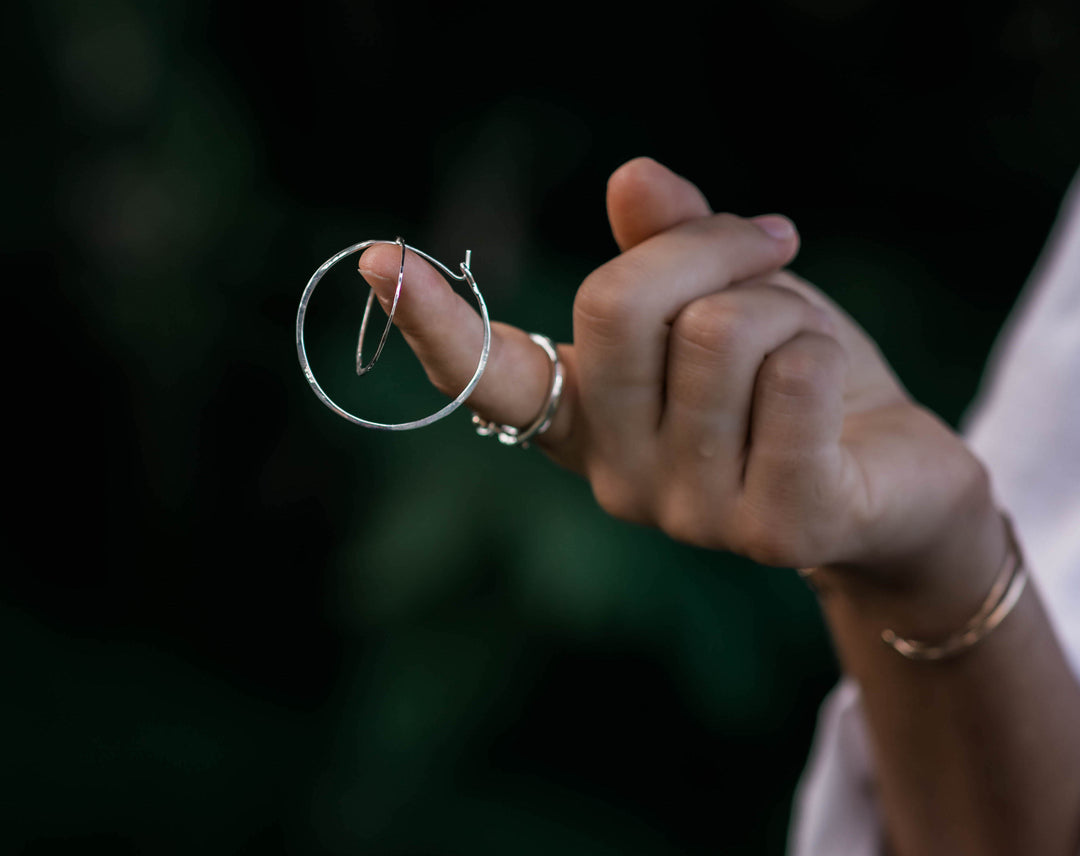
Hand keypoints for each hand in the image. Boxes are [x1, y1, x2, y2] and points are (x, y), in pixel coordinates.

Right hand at [358, 158, 996, 599]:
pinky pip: (791, 381)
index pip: (492, 376)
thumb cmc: (797, 384)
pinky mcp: (774, 530)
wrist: (897, 485)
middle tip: (770, 240)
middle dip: (709, 244)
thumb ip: (673, 245)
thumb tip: (631, 176)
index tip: (380, 259)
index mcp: (590, 417)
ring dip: (786, 306)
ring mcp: (688, 512)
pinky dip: (826, 350)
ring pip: (718, 333)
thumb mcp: (732, 297)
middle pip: (619, 306)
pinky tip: (837, 395)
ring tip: (808, 348)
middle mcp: (617, 475)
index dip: (433, 320)